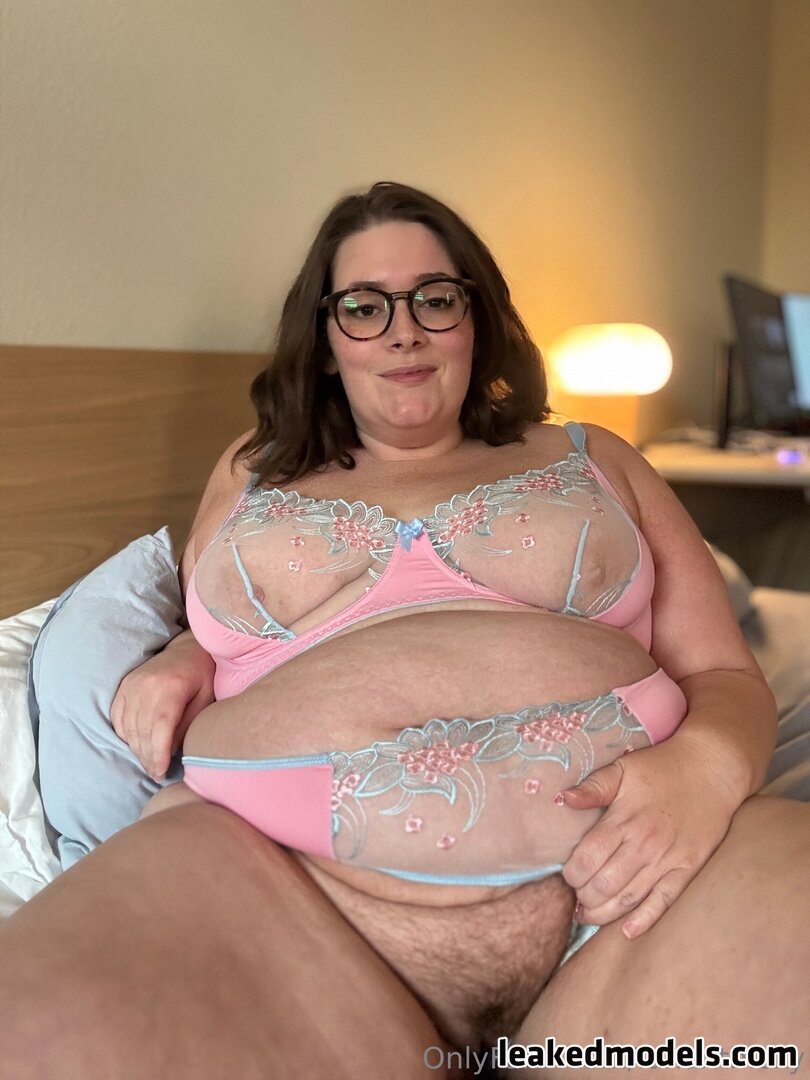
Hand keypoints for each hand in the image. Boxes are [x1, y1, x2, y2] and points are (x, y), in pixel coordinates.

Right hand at [110, 632, 214, 780]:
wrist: (187, 648)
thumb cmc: (202, 674)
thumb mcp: (205, 698)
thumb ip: (188, 724)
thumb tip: (172, 751)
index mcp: (170, 687)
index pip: (159, 727)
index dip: (158, 753)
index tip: (160, 772)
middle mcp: (146, 685)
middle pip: (142, 730)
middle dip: (148, 757)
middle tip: (157, 774)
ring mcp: (131, 684)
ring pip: (128, 727)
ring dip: (137, 749)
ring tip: (149, 763)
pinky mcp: (124, 686)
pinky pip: (118, 717)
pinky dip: (125, 734)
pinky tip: (136, 744)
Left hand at [560, 735, 741, 937]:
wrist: (712, 769)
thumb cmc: (662, 767)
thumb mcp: (623, 768)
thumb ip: (592, 787)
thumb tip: (562, 799)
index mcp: (623, 819)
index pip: (587, 858)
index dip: (571, 873)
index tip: (567, 875)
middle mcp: (644, 844)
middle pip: (604, 884)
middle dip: (583, 896)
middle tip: (576, 897)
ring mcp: (668, 859)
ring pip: (629, 899)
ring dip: (604, 913)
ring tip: (588, 915)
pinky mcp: (688, 869)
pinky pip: (663, 902)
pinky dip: (644, 920)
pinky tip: (626, 931)